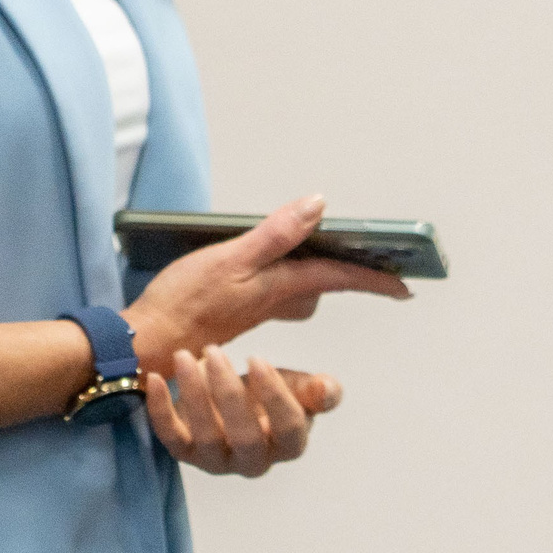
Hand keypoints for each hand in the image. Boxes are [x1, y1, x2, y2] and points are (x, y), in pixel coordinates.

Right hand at [124, 195, 409, 371]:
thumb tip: (318, 207)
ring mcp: (253, 306)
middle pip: (320, 284)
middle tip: (375, 262)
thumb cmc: (183, 303)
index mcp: (280, 287)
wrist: (147, 344)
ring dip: (315, 272)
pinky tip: (270, 262)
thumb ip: (276, 235)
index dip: (374, 279)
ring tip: (330, 252)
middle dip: (348, 273)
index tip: (405, 286)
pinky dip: (282, 274)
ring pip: (297, 289)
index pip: (337, 277)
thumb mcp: (230, 260)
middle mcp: (273, 299)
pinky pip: (273, 291)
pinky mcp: (232, 309)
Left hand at [147, 348, 338, 476]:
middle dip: (228, 394)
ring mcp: (216, 461)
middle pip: (245, 437)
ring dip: (193, 395)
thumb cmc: (266, 394)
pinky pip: (170, 438)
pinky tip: (156, 378)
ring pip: (205, 438)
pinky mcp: (185, 453)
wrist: (228, 400)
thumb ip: (316, 391)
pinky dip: (160, 411)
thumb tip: (327, 390)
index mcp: (287, 445)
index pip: (289, 430)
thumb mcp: (296, 387)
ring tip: (185, 355)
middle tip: (214, 352)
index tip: (257, 357)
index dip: (275, 397)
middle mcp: (253, 461)